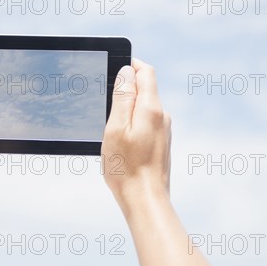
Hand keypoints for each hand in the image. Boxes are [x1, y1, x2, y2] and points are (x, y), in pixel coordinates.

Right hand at [101, 58, 171, 210]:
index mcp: (151, 108)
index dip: (129, 64)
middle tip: (103, 102)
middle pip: (144, 88)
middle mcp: (162, 116)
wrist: (145, 200)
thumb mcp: (116, 128)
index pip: (145, 71)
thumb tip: (126, 72)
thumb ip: (123, 97)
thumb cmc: (126, 168)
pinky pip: (145, 123)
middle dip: (124, 88)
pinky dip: (131, 124)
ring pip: (143, 107)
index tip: (112, 68)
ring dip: (127, 109)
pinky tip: (120, 142)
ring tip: (109, 128)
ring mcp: (163, 130)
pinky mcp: (160, 143)